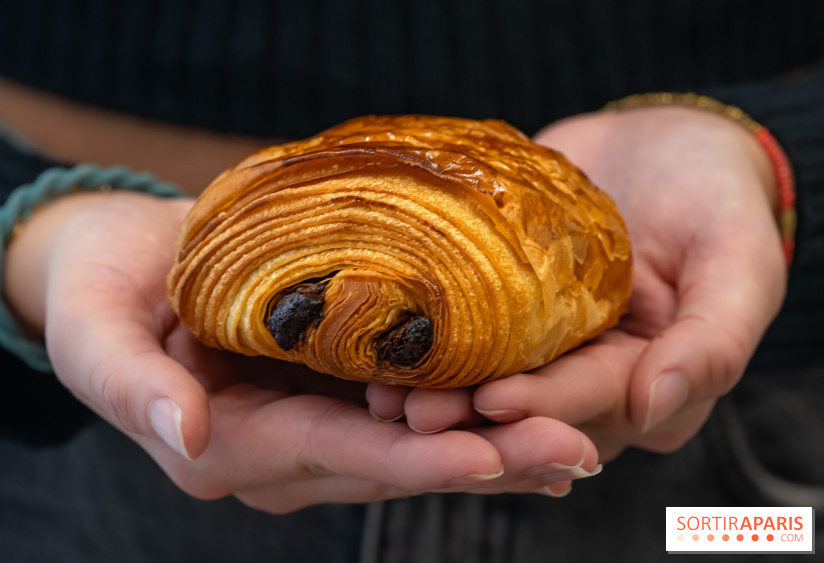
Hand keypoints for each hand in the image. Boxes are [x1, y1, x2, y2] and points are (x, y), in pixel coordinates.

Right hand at [5, 191, 599, 509]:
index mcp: (231, 446)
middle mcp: (286, 449)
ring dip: (495, 437)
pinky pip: (410, 400)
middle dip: (485, 457)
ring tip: (576, 432)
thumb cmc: (98, 292)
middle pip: (396, 459)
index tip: (488, 455)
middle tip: (572, 450)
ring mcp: (316, 420)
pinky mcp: (335, 384)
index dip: (411, 458)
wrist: (120, 263)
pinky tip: (529, 399)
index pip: (335, 456)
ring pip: (416, 438)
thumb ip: (131, 388)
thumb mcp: (94, 335)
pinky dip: (468, 403)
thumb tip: (182, 439)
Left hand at [368, 106, 786, 461]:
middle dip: (470, 414)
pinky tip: (384, 341)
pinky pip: (465, 327)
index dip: (542, 406)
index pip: (591, 403)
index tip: (490, 401)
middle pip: (528, 406)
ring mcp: (541, 344)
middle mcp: (588, 377)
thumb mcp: (738, 265)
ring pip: (486, 376)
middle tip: (413, 410)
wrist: (660, 143)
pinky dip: (428, 337)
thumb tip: (654, 408)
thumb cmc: (715, 198)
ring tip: (384, 388)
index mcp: (647, 384)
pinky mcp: (504, 307)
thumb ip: (711, 343)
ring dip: (437, 388)